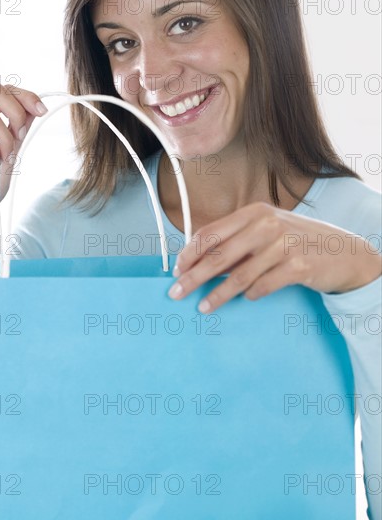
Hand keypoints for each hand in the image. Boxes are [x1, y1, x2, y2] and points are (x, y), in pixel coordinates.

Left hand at [169, 202, 381, 312]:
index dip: (189, 253)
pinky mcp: (298, 267)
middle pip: (218, 256)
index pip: (210, 233)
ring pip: (238, 275)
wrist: (344, 252)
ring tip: (202, 307)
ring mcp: (284, 245)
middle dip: (193, 276)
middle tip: (176, 293)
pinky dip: (250, 295)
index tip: (176, 270)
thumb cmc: (297, 241)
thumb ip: (237, 240)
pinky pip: (262, 287)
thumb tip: (199, 261)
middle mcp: (267, 224)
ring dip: (217, 294)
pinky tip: (246, 298)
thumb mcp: (267, 231)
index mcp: (254, 212)